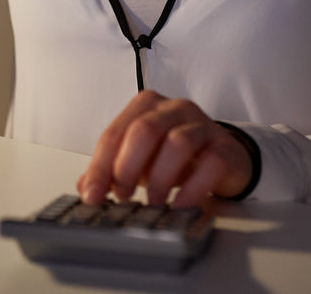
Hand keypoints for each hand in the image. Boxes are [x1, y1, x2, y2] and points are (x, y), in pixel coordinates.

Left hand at [77, 92, 252, 207]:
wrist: (221, 158)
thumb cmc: (174, 157)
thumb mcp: (139, 160)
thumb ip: (111, 170)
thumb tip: (86, 189)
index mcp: (145, 106)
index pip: (115, 133)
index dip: (100, 166)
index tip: (93, 195)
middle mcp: (173, 108)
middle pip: (144, 131)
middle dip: (128, 168)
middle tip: (123, 195)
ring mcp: (202, 124)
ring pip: (178, 143)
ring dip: (161, 179)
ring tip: (154, 202)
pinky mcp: (225, 146)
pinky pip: (211, 163)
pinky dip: (193, 187)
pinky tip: (180, 204)